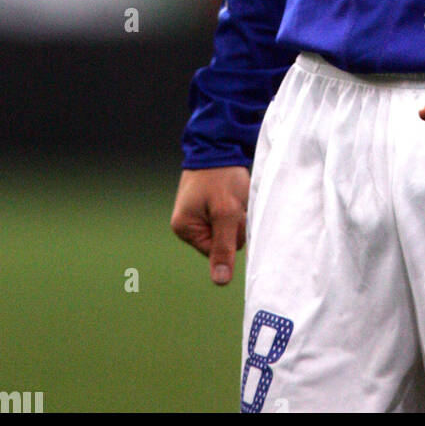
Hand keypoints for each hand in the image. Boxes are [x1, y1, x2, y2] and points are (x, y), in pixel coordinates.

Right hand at [170, 166, 249, 284]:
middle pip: (224, 242)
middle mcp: (189, 226)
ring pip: (230, 229)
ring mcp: (199, 216)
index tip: (232, 212)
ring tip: (234, 194)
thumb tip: (220, 282)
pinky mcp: (210, 207)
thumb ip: (224, 247)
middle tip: (234, 200)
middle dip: (236, 223)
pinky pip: (230, 217)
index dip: (232, 234)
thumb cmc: (221, 176)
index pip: (218, 251)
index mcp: (185, 229)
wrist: (219, 143)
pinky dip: (237, 207)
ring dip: (239, 214)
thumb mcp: (226, 213)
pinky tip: (235, 193)